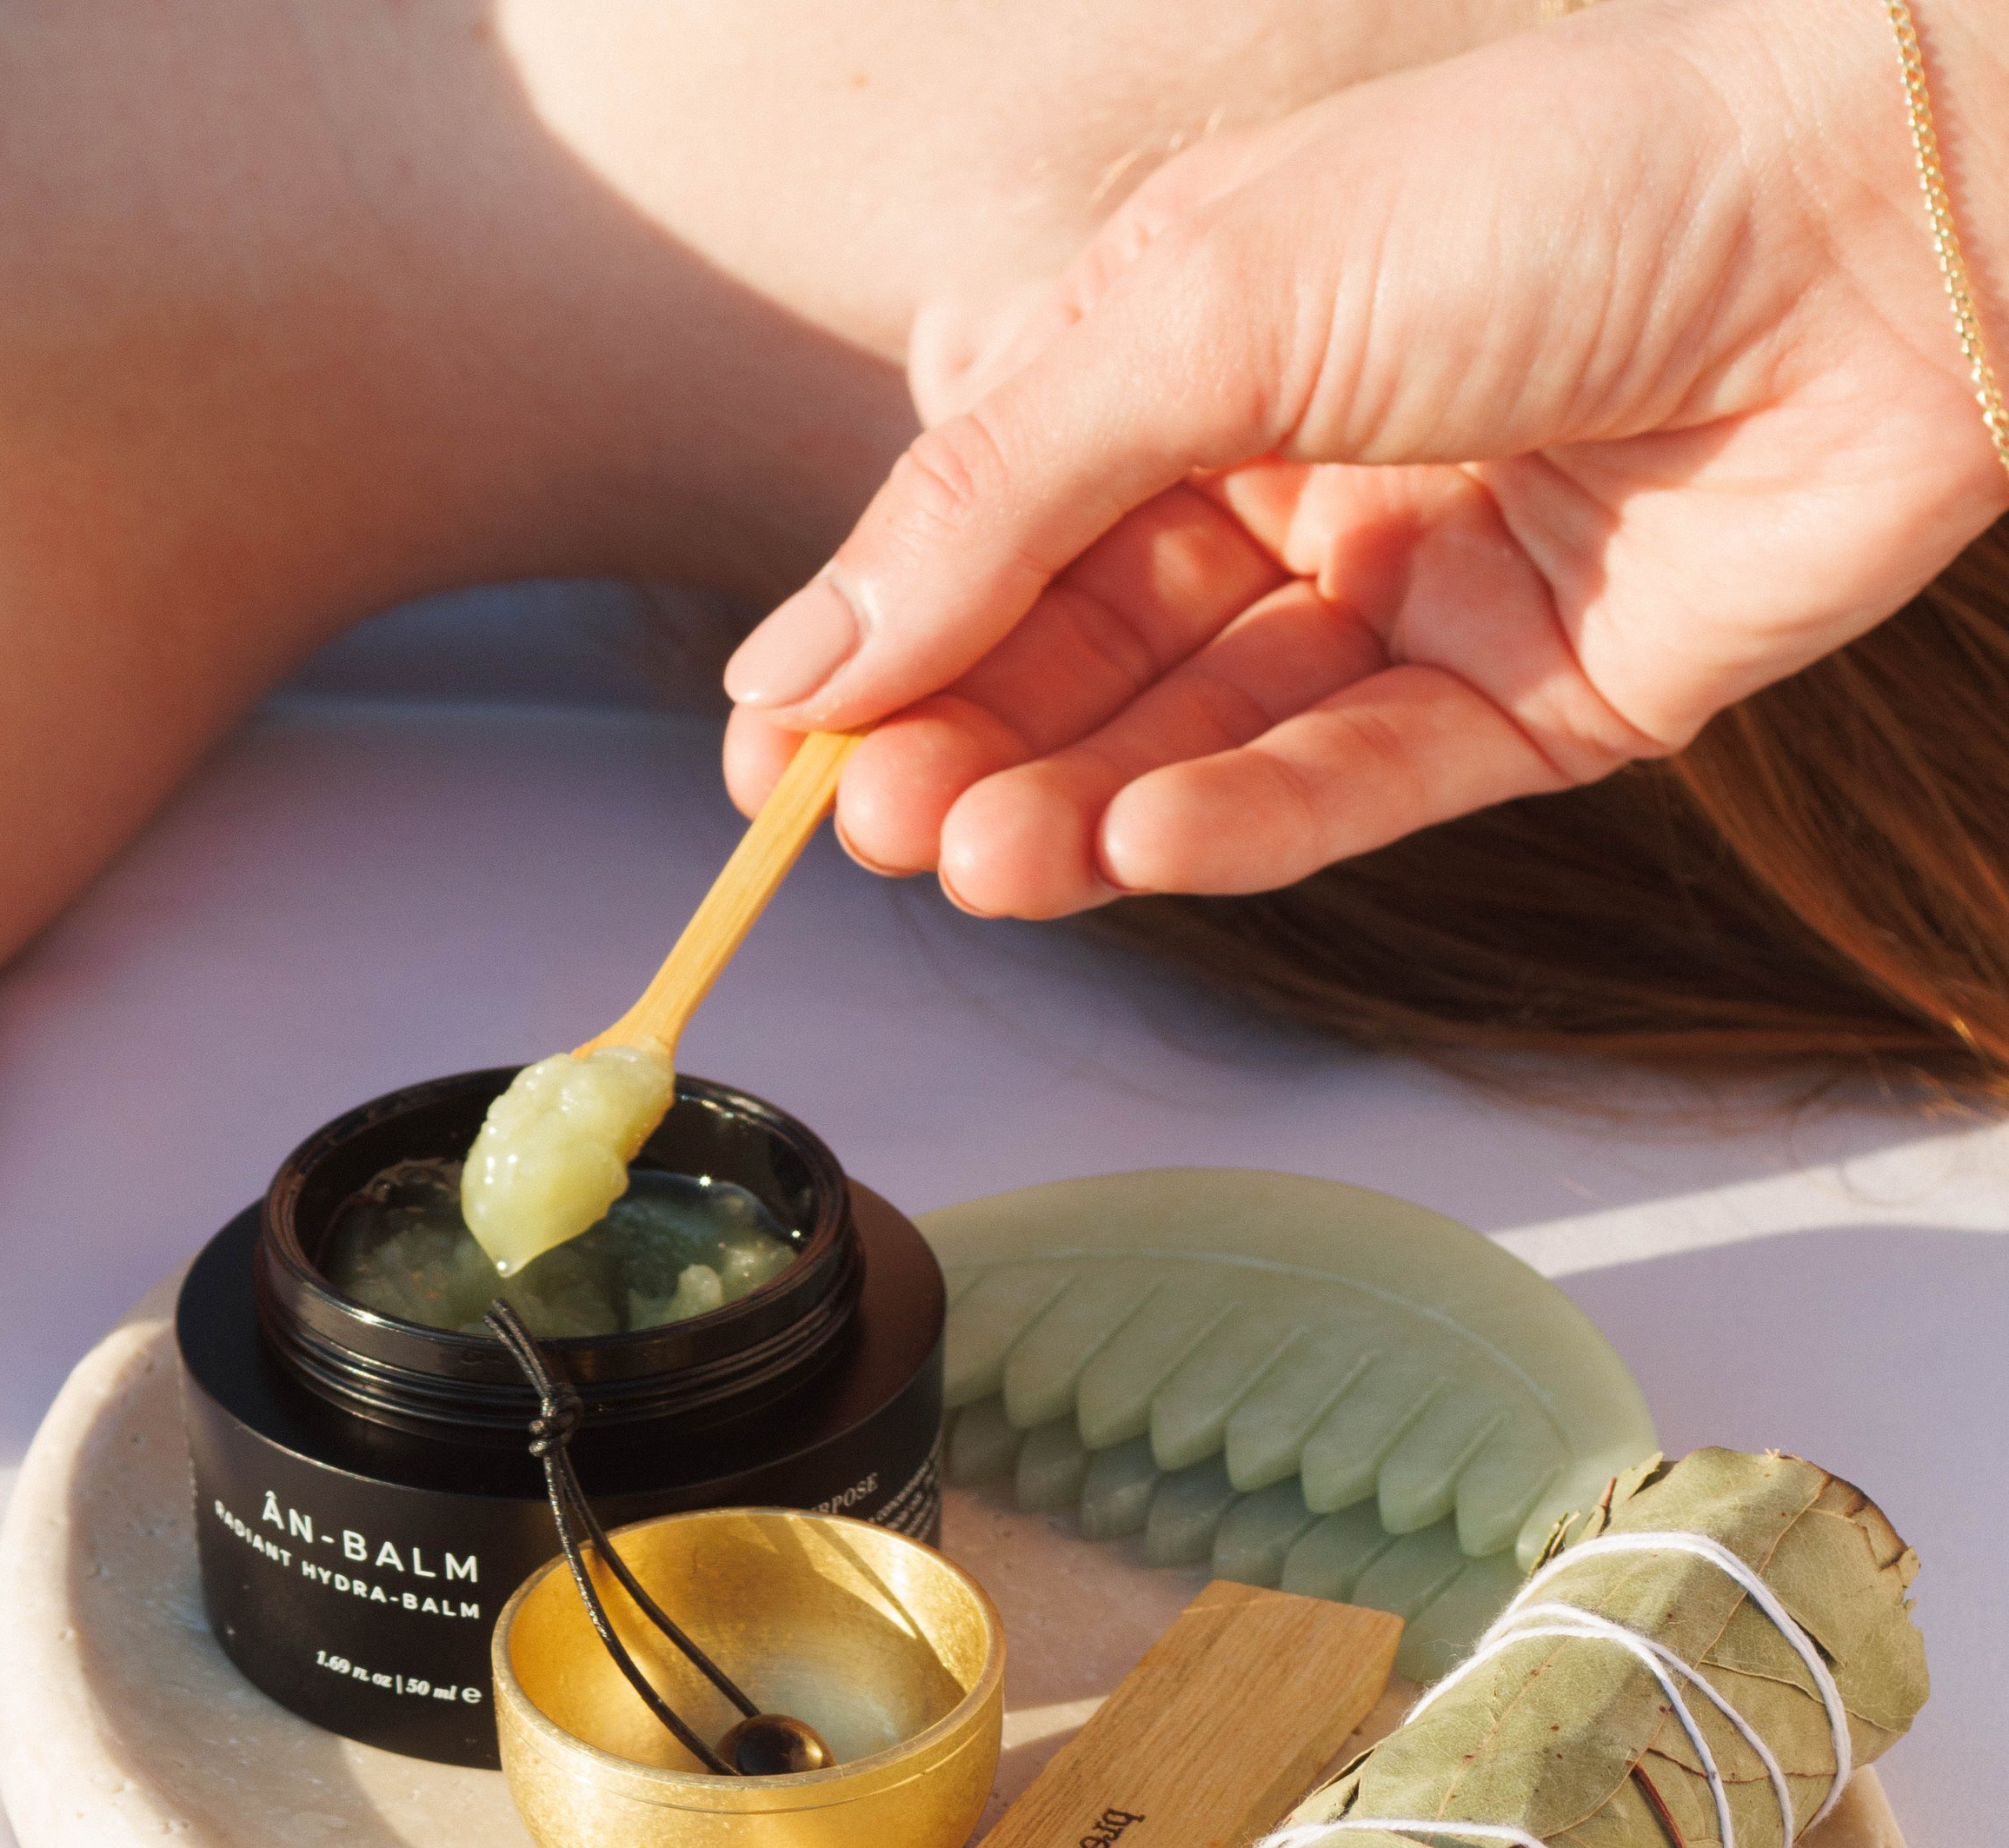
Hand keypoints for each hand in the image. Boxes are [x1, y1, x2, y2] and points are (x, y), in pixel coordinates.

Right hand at [722, 0, 2008, 916]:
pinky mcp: (1522, 701)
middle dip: (969, 742)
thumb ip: (1001, 492)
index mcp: (1195, 349)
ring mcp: (1405, 597)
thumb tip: (806, 654)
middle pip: (1082, 652)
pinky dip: (1244, 820)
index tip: (773, 758)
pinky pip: (1353, 782)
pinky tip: (1136, 844)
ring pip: (1201, 736)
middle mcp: (1290, 478)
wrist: (1875, 222)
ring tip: (973, 858)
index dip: (879, 643)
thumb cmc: (1548, 189)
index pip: (993, 527)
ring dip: (1079, 805)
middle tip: (870, 827)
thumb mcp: (1206, 301)